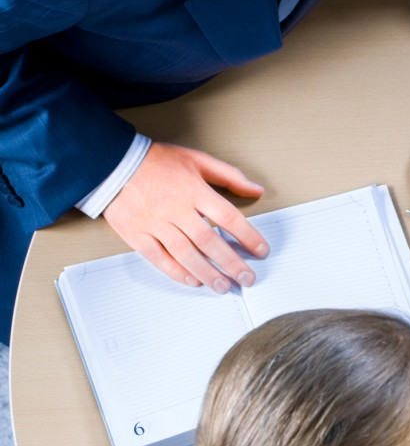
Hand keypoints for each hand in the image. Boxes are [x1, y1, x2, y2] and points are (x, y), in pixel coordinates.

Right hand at [103, 141, 268, 293]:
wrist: (111, 162)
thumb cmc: (156, 161)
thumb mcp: (196, 159)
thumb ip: (229, 175)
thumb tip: (255, 189)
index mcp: (194, 190)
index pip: (228, 217)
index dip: (248, 236)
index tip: (261, 250)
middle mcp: (175, 209)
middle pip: (209, 241)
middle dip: (231, 263)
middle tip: (247, 278)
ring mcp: (154, 223)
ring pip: (185, 253)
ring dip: (207, 273)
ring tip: (223, 286)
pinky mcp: (136, 233)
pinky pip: (158, 257)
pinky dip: (175, 271)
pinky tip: (192, 280)